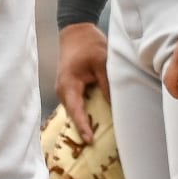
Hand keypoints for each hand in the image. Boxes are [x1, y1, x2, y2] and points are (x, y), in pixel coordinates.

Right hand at [55, 23, 110, 142]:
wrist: (76, 31)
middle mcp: (63, 89)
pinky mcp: (70, 88)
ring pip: (75, 111)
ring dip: (84, 122)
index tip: (90, 141)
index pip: (76, 110)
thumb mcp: (102, 61)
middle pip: (73, 114)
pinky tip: (95, 122)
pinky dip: (84, 113)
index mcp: (69, 83)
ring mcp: (64, 89)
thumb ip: (107, 83)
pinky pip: (76, 105)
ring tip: (96, 138)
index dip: (82, 126)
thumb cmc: (89, 44)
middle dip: (83, 129)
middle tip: (96, 147)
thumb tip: (114, 105)